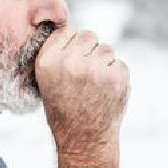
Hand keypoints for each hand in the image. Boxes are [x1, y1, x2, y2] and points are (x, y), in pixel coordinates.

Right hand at [34, 27, 129, 167]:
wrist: (84, 139)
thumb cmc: (64, 107)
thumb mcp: (47, 80)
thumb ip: (58, 53)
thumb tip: (72, 28)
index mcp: (48, 61)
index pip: (66, 31)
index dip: (71, 46)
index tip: (70, 62)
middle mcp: (69, 62)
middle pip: (88, 35)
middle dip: (90, 51)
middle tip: (85, 75)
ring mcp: (95, 69)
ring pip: (106, 48)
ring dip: (104, 63)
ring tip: (95, 85)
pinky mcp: (116, 76)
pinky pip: (120, 63)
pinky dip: (117, 76)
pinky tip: (106, 92)